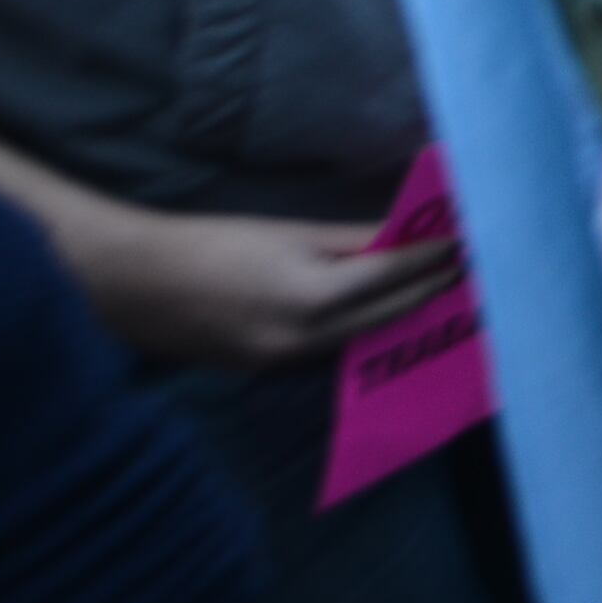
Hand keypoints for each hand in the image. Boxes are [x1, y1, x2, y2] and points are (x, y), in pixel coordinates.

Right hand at [78, 208, 458, 369]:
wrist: (134, 284)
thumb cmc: (211, 244)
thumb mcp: (287, 233)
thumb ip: (350, 240)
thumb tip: (402, 234)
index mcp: (311, 296)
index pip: (393, 277)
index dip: (432, 259)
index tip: (464, 243)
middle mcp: (304, 339)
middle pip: (387, 315)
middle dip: (429, 291)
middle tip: (467, 269)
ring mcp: (285, 361)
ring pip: (362, 338)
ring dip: (400, 315)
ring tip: (437, 291)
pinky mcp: (268, 369)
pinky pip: (331, 350)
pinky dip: (360, 330)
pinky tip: (382, 314)